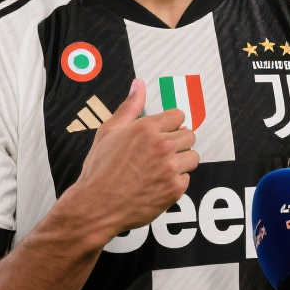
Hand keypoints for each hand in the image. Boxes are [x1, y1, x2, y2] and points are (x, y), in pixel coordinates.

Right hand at [74, 79, 199, 237]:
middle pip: (189, 135)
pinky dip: (175, 181)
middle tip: (161, 152)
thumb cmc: (100, 169)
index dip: (170, 124)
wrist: (97, 204)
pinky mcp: (174, 189)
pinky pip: (186, 179)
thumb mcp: (109, 130)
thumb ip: (130, 106)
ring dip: (181, 161)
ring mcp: (170, 168)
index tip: (163, 132)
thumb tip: (138, 85)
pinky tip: (158, 182)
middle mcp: (162, 146)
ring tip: (161, 167)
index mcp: (147, 128)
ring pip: (193, 157)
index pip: (178, 116)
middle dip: (177, 141)